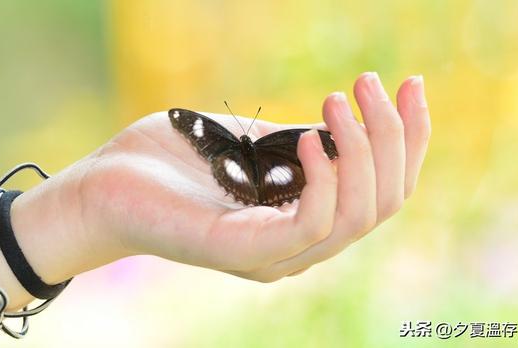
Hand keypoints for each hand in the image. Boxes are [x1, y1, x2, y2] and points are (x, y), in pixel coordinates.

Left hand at [29, 72, 429, 282]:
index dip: (409, 139)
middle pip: (383, 203)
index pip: (384, 192)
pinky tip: (310, 136)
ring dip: (363, 150)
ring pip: (359, 215)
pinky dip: (324, 177)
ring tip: (338, 99)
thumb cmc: (177, 161)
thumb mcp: (254, 145)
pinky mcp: (242, 251)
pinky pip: (311, 222)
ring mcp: (273, 255)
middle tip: (370, 82)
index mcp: (305, 221)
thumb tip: (350, 123)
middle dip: (394, 137)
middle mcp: (299, 246)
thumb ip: (304, 144)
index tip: (412, 84)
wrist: (105, 186)